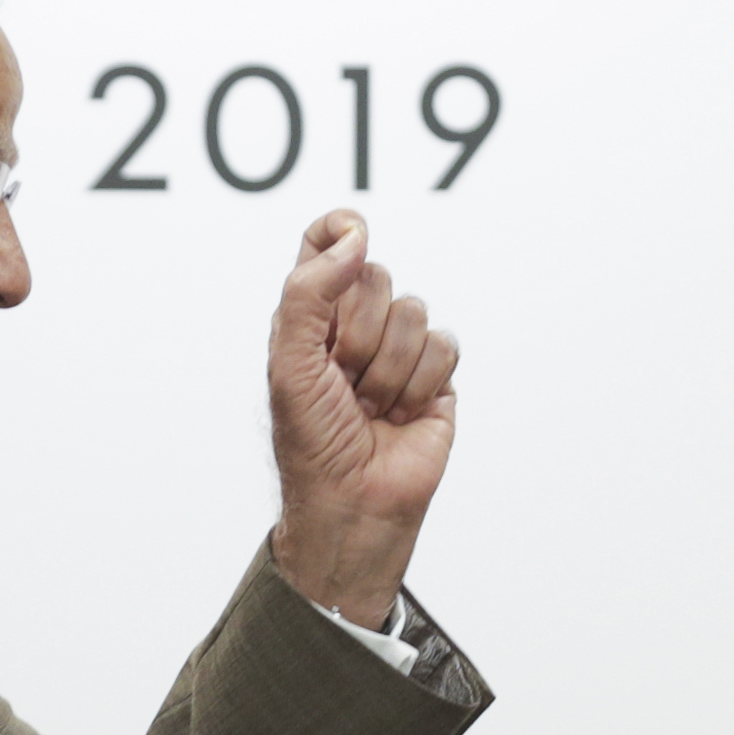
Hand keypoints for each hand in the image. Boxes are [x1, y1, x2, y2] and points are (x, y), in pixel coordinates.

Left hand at [267, 211, 460, 629]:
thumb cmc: (311, 442)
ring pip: (413, 311)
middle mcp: (355, 326)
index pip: (325, 243)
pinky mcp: (437, 378)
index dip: (340, 231)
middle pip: (375, 274)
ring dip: (388, 368)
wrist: (353, 503)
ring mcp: (398, 350)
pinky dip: (419, 384)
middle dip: (358, 329)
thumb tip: (354, 237)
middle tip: (342, 376)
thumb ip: (309, 291)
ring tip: (370, 406)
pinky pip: (444, 345)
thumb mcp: (289, 362)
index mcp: (310, 316)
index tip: (350, 234)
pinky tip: (401, 415)